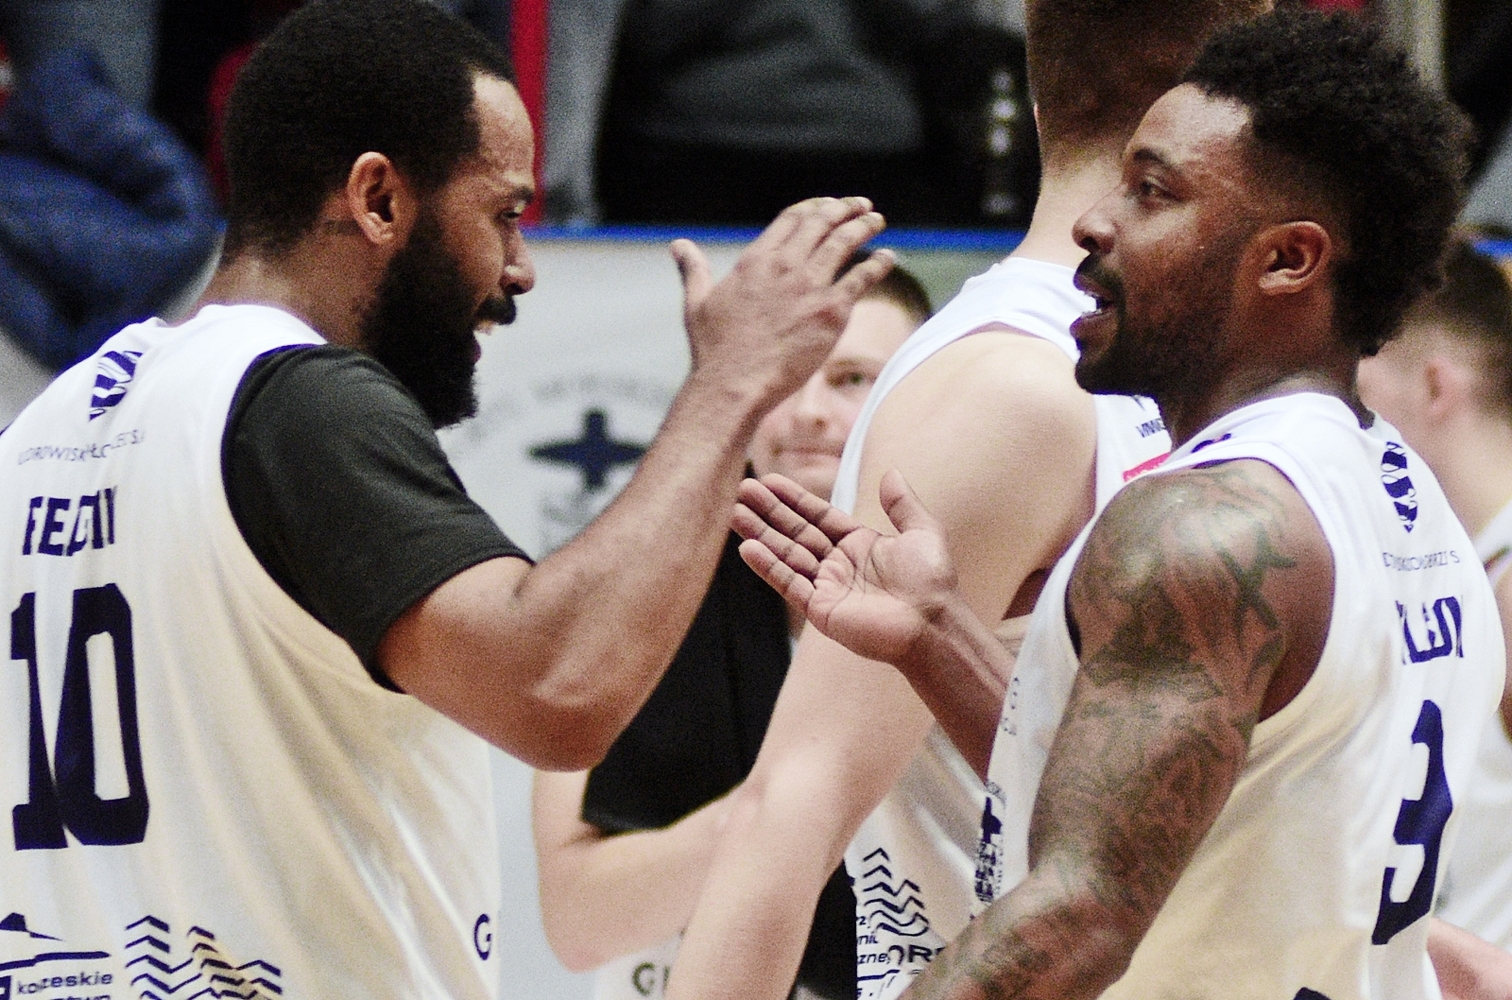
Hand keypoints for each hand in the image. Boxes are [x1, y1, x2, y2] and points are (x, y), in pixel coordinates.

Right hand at [670, 198, 892, 408]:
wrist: (734, 383)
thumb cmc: (714, 350)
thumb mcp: (697, 302)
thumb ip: (693, 269)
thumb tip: (678, 246)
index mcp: (756, 260)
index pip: (792, 219)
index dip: (814, 208)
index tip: (828, 205)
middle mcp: (785, 265)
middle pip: (822, 223)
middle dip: (844, 209)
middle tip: (861, 206)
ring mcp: (810, 286)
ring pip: (845, 242)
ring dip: (864, 227)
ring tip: (877, 221)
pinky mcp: (832, 311)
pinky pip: (862, 278)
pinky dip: (878, 263)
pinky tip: (888, 257)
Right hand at [732, 470, 958, 665]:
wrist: (932, 623)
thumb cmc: (932, 581)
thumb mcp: (923, 532)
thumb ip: (902, 504)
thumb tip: (892, 472)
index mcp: (859, 545)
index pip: (818, 516)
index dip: (794, 499)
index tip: (769, 481)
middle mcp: (839, 565)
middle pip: (796, 533)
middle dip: (770, 512)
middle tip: (743, 490)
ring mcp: (827, 587)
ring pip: (787, 555)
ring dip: (761, 535)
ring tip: (735, 513)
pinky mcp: (821, 609)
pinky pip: (789, 583)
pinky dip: (768, 566)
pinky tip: (747, 548)